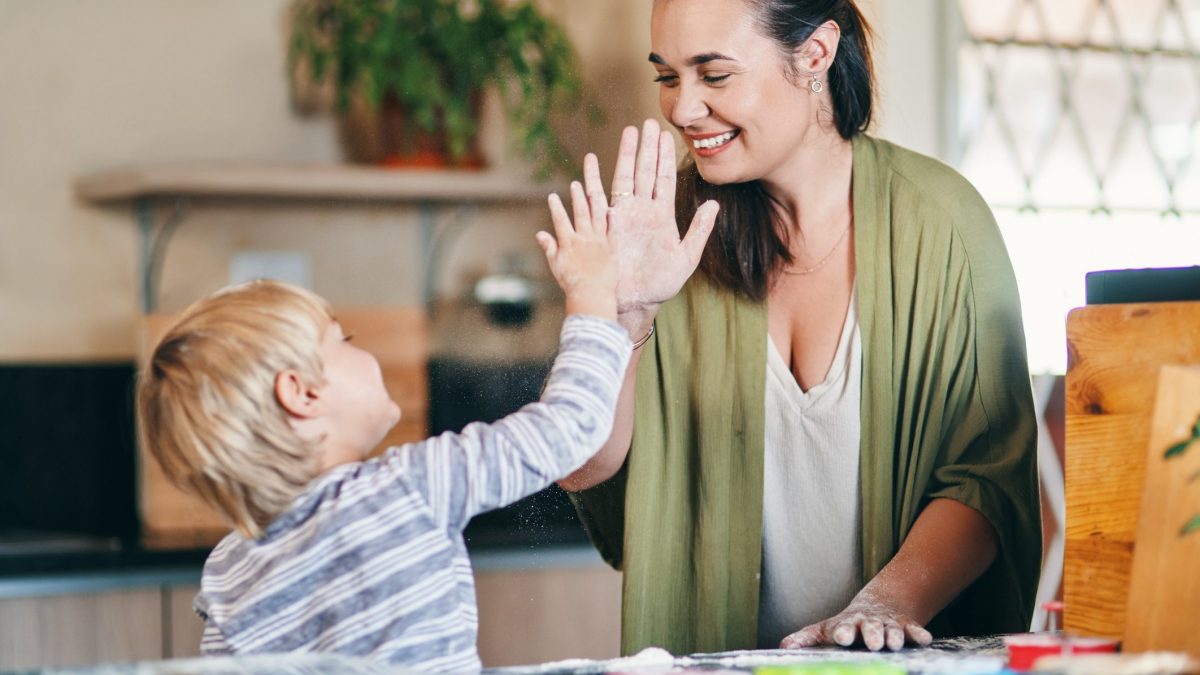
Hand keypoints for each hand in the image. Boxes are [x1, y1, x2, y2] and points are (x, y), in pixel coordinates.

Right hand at [538, 180, 617, 320]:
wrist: (592, 296)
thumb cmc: (572, 284)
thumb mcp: (556, 266)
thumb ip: (549, 248)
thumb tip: (539, 233)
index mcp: (569, 243)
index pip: (560, 220)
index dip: (556, 207)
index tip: (552, 195)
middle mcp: (584, 239)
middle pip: (580, 213)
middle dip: (577, 197)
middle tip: (575, 184)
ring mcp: (599, 242)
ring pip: (596, 217)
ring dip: (593, 202)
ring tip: (591, 189)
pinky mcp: (612, 249)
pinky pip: (613, 231)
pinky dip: (613, 219)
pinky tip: (612, 209)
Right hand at [581, 119, 718, 319]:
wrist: (637, 301)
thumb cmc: (662, 283)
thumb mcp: (687, 256)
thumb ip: (699, 229)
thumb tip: (713, 203)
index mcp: (661, 215)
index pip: (664, 178)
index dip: (665, 156)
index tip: (666, 135)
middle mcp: (642, 211)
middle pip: (645, 171)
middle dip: (647, 146)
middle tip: (648, 122)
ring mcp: (624, 216)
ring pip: (625, 178)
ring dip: (627, 155)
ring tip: (628, 132)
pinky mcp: (608, 226)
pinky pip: (600, 198)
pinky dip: (594, 179)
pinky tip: (591, 161)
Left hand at [780, 590, 932, 651]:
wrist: (878, 605)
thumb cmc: (847, 625)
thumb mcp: (826, 629)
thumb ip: (806, 638)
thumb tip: (783, 646)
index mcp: (847, 624)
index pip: (843, 627)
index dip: (842, 631)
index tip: (841, 637)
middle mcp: (868, 623)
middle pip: (870, 628)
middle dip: (871, 634)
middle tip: (872, 643)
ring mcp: (888, 624)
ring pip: (892, 630)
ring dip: (893, 636)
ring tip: (893, 644)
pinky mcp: (905, 626)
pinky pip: (914, 630)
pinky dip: (918, 634)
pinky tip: (924, 639)